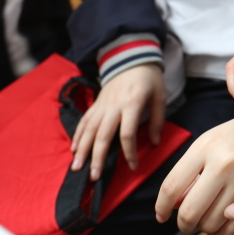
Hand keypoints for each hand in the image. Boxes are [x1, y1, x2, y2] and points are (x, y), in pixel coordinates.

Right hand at [70, 64, 165, 179]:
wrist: (131, 57)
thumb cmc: (149, 79)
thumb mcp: (160, 97)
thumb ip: (157, 121)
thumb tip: (154, 143)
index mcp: (132, 104)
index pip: (126, 133)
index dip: (129, 152)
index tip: (133, 166)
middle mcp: (113, 106)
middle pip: (102, 134)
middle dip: (96, 157)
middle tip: (93, 177)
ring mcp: (102, 105)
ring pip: (89, 129)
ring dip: (82, 149)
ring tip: (76, 167)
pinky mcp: (96, 104)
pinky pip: (84, 121)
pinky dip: (77, 135)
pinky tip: (74, 149)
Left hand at [155, 107, 233, 234]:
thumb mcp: (208, 142)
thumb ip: (188, 171)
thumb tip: (173, 205)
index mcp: (206, 148)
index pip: (172, 187)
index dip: (161, 207)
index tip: (161, 214)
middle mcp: (224, 165)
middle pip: (190, 211)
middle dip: (182, 223)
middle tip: (184, 221)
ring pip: (210, 223)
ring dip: (203, 225)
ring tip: (206, 214)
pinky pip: (232, 228)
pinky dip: (220, 232)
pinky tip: (218, 224)